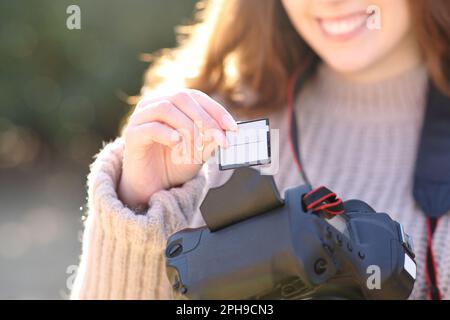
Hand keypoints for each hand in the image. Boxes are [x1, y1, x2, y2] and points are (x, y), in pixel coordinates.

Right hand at [118, 89, 236, 208]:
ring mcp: (140, 118)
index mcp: (172, 104)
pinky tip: (178, 144)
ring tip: (198, 147)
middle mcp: (154, 105)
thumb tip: (224, 130)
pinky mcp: (132, 135)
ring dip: (188, 127)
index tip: (232, 128)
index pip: (196, 96)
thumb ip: (210, 139)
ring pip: (166, 109)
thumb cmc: (175, 165)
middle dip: (205, 119)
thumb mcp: (200, 151)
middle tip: (220, 140)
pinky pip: (151, 127)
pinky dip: (168, 134)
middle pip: (181, 98)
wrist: (152, 188)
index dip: (216, 109)